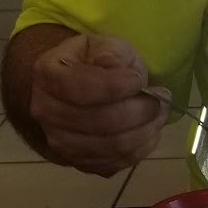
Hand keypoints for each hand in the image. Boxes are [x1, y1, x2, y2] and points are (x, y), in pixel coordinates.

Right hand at [26, 33, 166, 174]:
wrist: (75, 92)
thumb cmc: (92, 63)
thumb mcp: (103, 45)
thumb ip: (110, 51)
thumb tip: (111, 64)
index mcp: (48, 75)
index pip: (81, 88)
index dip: (116, 86)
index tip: (138, 80)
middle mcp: (47, 112)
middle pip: (102, 121)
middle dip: (140, 110)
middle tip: (161, 98)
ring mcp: (61, 142)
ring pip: (113, 146)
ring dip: (146, 130)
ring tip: (159, 113)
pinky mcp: (81, 163)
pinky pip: (118, 162)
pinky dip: (141, 147)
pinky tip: (149, 129)